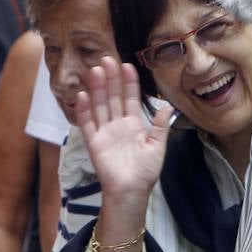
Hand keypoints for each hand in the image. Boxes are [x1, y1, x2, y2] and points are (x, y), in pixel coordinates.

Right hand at [74, 57, 171, 208]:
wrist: (131, 192)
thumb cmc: (145, 172)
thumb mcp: (157, 147)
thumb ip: (160, 126)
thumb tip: (168, 106)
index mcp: (133, 125)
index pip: (130, 98)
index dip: (129, 83)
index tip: (127, 65)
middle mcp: (117, 125)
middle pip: (113, 97)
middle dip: (111, 79)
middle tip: (107, 59)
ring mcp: (104, 132)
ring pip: (100, 105)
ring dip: (97, 88)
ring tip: (96, 70)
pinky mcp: (94, 143)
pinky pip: (87, 123)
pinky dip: (84, 110)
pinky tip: (83, 94)